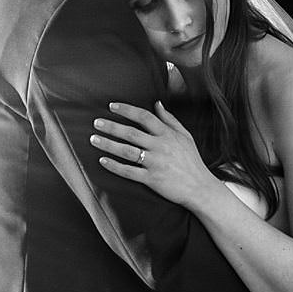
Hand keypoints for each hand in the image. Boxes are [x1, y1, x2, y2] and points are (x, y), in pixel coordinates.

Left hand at [92, 100, 219, 208]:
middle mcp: (160, 146)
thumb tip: (157, 104)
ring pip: (127, 151)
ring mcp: (155, 163)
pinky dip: (114, 166)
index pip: (144, 117)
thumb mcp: (185, 136)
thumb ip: (170, 120)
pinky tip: (102, 161)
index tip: (112, 106)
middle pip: (131, 133)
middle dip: (111, 126)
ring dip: (108, 144)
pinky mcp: (151, 179)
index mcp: (168, 134)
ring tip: (93, 139)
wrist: (199, 187)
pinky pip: (128, 171)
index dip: (127, 110)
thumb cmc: (191, 160)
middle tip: (96, 122)